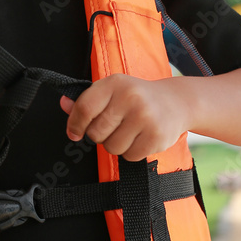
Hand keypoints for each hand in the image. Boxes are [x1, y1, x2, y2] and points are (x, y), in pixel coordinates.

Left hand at [60, 74, 187, 160]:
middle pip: (96, 132)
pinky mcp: (156, 136)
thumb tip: (64, 104)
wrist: (176, 102)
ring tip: (129, 131)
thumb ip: (87, 100)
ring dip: (116, 144)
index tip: (75, 132)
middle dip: (99, 135)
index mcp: (115, 83)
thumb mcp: (113, 91)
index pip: (84, 108)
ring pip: (112, 147)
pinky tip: (140, 137)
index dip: (75, 124)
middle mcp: (130, 97)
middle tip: (113, 126)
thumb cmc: (138, 97)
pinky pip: (129, 156)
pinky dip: (131, 152)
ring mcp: (145, 117)